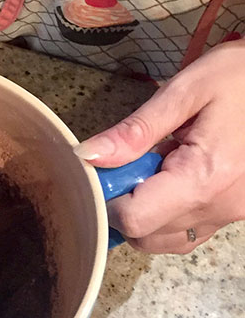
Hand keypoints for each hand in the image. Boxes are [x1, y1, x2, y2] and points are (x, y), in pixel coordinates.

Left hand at [75, 41, 244, 252]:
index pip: (135, 219)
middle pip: (147, 236)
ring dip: (145, 213)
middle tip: (131, 162)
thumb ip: (134, 131)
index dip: (108, 198)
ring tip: (154, 165)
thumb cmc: (237, 77)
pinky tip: (171, 176)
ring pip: (166, 240)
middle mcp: (220, 207)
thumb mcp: (183, 92)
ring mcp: (231, 215)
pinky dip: (167, 214)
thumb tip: (88, 156)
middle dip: (124, 205)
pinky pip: (189, 230)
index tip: (106, 168)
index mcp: (204, 177)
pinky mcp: (236, 212)